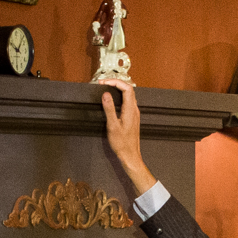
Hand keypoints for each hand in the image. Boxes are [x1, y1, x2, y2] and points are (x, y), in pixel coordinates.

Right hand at [100, 79, 156, 194]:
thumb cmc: (122, 143)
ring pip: (128, 95)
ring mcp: (134, 113)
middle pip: (128, 89)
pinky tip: (111, 99)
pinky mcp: (132, 117)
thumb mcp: (112, 126)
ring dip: (118, 89)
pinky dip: (119, 96)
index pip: (127, 88)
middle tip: (103, 83)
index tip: (103, 83)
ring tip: (105, 88)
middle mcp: (134, 110)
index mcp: (131, 110)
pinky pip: (127, 101)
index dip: (115, 82)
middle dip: (116, 83)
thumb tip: (105, 94)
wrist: (130, 155)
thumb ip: (109, 109)